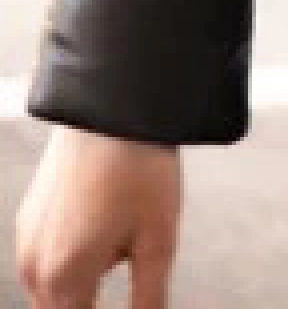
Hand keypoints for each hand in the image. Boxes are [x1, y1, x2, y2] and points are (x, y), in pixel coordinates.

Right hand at [15, 127, 181, 307]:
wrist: (112, 102)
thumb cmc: (138, 167)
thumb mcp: (157, 241)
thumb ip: (148, 299)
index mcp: (62, 279)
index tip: (130, 303)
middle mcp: (33, 265)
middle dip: (88, 305)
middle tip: (124, 263)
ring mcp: (26, 237)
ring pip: (51, 289)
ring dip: (80, 287)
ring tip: (119, 246)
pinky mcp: (29, 215)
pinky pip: (45, 258)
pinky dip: (71, 259)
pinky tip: (103, 228)